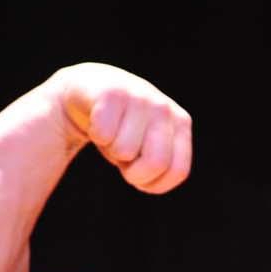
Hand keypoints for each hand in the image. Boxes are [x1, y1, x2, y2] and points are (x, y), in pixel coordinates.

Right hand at [52, 62, 192, 192]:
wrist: (89, 88)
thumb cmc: (122, 129)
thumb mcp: (148, 149)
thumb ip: (159, 165)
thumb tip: (150, 179)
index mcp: (181, 123)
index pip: (178, 171)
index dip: (153, 183)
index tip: (139, 172)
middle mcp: (164, 108)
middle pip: (156, 163)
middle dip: (134, 173)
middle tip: (124, 158)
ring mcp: (140, 97)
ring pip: (124, 151)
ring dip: (111, 150)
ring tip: (112, 133)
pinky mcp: (112, 93)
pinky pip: (104, 135)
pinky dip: (96, 135)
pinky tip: (98, 121)